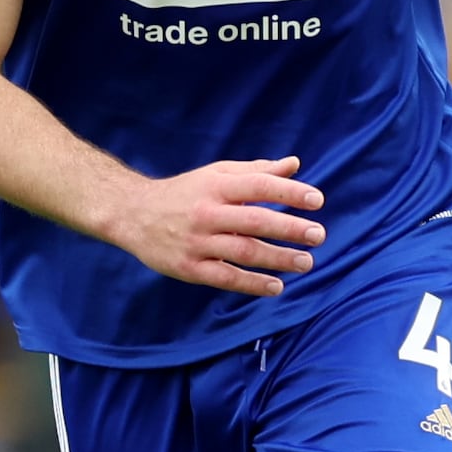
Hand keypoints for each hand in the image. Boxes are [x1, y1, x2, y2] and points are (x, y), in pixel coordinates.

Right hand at [113, 156, 324, 296]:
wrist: (133, 214)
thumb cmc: (184, 193)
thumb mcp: (216, 174)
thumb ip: (256, 172)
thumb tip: (294, 165)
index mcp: (216, 185)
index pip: (259, 186)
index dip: (289, 192)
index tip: (317, 200)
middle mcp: (207, 212)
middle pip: (254, 220)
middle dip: (290, 228)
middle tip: (318, 235)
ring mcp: (197, 242)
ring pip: (243, 251)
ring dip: (278, 258)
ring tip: (306, 262)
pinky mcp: (189, 267)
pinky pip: (225, 277)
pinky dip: (252, 283)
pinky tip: (277, 285)